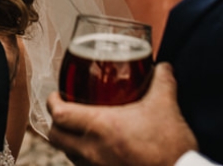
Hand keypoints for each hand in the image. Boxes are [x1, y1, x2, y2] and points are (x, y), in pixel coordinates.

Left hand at [47, 63, 197, 165]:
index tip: (57, 94)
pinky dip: (84, 158)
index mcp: (99, 127)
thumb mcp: (165, 107)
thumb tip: (163, 65)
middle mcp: (91, 151)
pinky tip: (99, 151)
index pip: (58, 114)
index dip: (52, 102)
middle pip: (54, 137)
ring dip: (69, 142)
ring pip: (68, 154)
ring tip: (81, 130)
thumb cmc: (170, 146)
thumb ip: (162, 81)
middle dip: (56, 123)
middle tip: (65, 110)